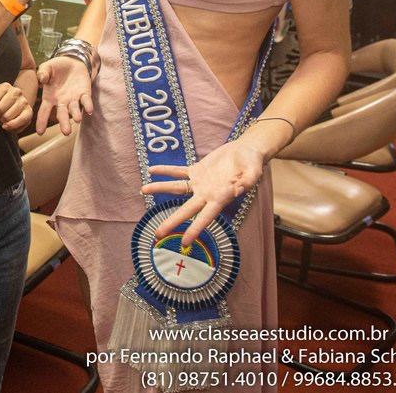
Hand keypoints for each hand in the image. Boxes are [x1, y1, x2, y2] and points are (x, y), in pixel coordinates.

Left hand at [0, 82, 32, 131]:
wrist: (13, 107)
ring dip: (2, 122)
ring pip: (8, 116)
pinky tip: (6, 127)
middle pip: (0, 109)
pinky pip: (20, 121)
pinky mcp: (29, 111)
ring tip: (0, 121)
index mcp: (5, 86)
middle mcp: (16, 91)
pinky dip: (12, 126)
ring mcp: (24, 101)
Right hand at [35, 55, 92, 134]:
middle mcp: (62, 102)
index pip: (44, 111)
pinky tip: (89, 110)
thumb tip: (42, 78)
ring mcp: (74, 99)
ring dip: (76, 115)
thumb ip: (43, 72)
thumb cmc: (57, 67)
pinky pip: (86, 101)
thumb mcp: (47, 67)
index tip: (40, 132)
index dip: (42, 121)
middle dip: (64, 123)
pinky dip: (88, 105)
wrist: (73, 61)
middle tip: (66, 132)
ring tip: (77, 119)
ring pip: (74, 110)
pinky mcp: (84, 93)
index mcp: (50, 97)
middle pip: (62, 115)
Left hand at [142, 138, 266, 248]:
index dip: (195, 230)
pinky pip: (178, 171)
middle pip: (186, 210)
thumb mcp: (254, 172)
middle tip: (157, 234)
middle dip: (171, 222)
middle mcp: (207, 194)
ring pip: (176, 188)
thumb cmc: (252, 164)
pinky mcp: (197, 170)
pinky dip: (165, 171)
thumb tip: (238, 189)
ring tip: (142, 190)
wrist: (246, 152)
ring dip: (160, 189)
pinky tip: (151, 170)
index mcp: (221, 199)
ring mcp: (200, 182)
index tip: (184, 242)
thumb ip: (247, 181)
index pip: (205, 218)